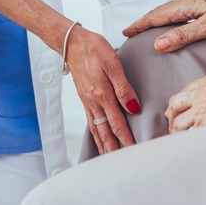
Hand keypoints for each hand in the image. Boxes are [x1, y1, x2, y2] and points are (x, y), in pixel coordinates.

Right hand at [66, 26, 140, 153]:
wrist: (71, 42)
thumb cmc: (93, 48)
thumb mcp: (113, 63)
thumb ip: (124, 87)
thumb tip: (133, 108)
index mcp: (102, 94)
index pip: (117, 122)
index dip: (126, 137)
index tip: (134, 149)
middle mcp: (93, 101)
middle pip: (105, 131)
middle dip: (114, 147)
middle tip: (122, 162)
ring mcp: (87, 101)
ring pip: (96, 128)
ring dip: (103, 144)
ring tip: (109, 157)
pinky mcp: (84, 97)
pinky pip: (90, 120)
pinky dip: (95, 133)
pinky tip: (99, 137)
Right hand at [123, 0, 205, 52]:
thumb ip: (183, 35)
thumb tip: (158, 44)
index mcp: (186, 5)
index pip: (156, 17)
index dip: (140, 25)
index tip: (126, 32)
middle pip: (161, 11)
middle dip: (145, 21)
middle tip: (133, 31)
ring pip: (173, 9)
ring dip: (159, 18)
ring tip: (151, 27)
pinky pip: (184, 8)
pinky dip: (173, 16)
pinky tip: (180, 20)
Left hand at [165, 42, 205, 132]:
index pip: (189, 89)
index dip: (184, 99)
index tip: (183, 107)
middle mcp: (203, 93)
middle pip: (176, 104)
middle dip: (173, 114)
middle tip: (175, 123)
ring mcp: (202, 110)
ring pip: (178, 122)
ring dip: (178, 130)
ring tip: (181, 138)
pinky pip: (188, 136)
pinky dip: (187, 141)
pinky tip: (189, 147)